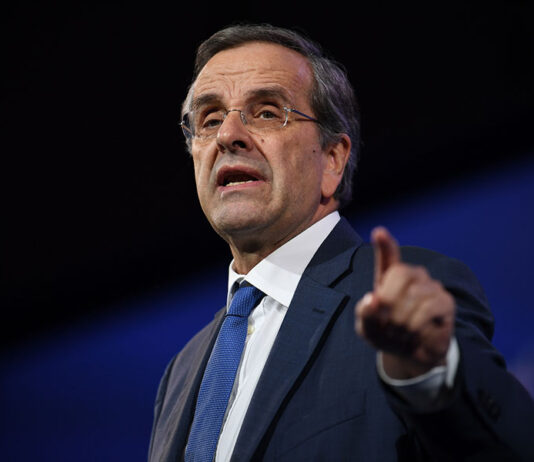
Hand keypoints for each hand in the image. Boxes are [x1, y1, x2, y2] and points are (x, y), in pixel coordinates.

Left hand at [355, 227, 454, 378]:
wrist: (409, 355)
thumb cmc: (386, 334)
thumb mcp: (368, 328)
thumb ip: (365, 314)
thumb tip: (374, 299)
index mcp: (388, 277)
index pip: (388, 255)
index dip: (385, 244)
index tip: (379, 232)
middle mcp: (412, 276)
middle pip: (400, 272)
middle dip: (389, 300)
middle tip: (386, 322)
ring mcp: (430, 286)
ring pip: (414, 295)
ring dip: (402, 320)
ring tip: (399, 332)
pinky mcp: (445, 302)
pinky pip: (430, 307)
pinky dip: (416, 325)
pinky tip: (414, 333)